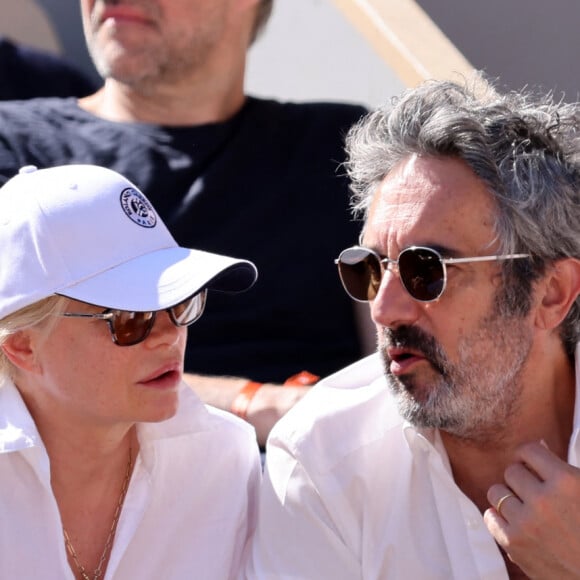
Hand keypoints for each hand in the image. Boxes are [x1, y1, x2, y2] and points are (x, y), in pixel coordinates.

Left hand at [484, 440, 579, 578]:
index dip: (531, 457)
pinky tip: (515, 523)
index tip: (533, 466)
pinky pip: (490, 516)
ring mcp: (526, 522)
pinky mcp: (513, 543)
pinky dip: (499, 518)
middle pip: (511, 471)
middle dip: (522, 480)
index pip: (529, 450)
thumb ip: (563, 469)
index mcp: (566, 482)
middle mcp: (543, 500)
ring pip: (496, 492)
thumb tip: (538, 443)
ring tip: (526, 509)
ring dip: (509, 498)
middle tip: (536, 494)